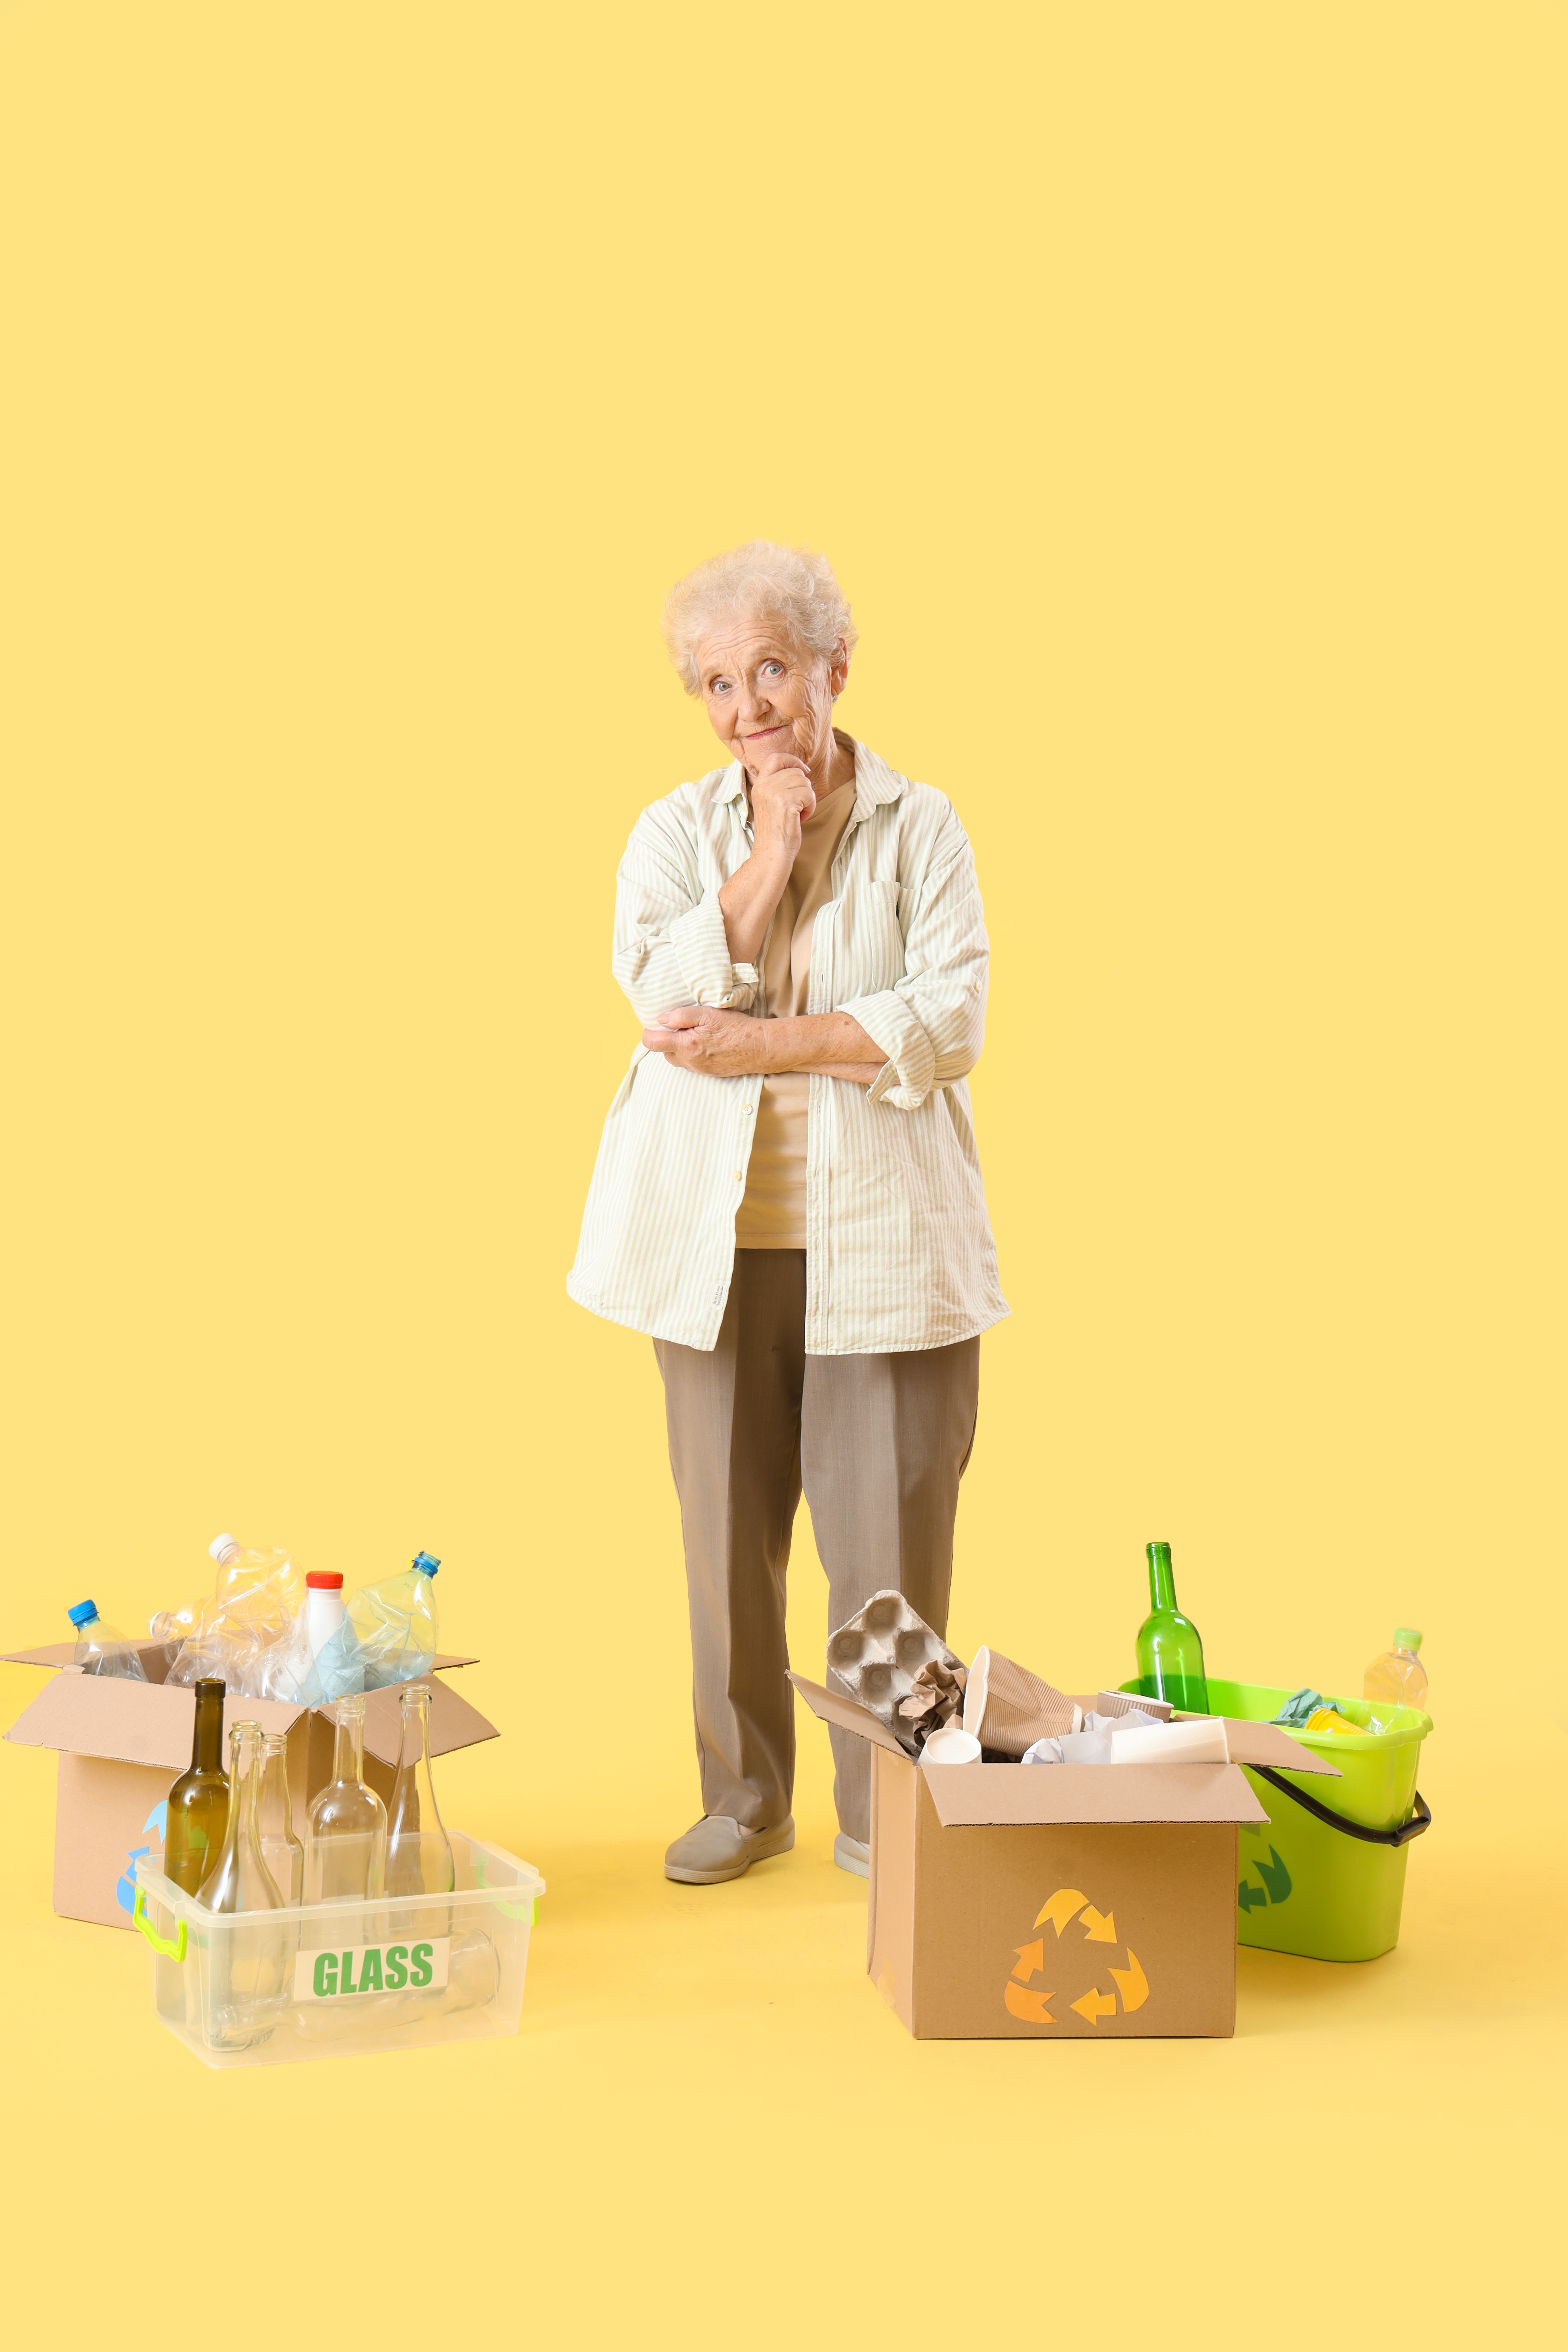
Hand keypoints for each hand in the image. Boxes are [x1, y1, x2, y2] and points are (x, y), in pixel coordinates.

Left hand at [642, 1003, 772, 1076]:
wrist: (760, 1048)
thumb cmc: (736, 1028)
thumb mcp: (708, 1013)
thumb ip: (681, 1016)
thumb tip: (661, 1019)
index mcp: (686, 1045)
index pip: (653, 1043)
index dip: (648, 1033)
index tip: (652, 1024)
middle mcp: (689, 1061)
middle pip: (664, 1052)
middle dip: (666, 1040)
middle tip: (678, 1026)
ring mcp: (699, 1070)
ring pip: (678, 1060)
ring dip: (679, 1048)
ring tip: (693, 1034)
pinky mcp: (709, 1073)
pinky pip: (692, 1064)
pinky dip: (692, 1054)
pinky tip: (706, 1043)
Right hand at [747, 751, 816, 867]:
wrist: (771, 853)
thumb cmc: (775, 831)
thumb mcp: (770, 802)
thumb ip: (777, 784)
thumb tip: (799, 769)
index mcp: (759, 784)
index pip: (776, 758)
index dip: (792, 760)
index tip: (803, 770)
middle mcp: (764, 786)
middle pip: (796, 772)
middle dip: (803, 788)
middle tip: (797, 806)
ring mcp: (774, 794)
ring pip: (805, 783)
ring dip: (807, 799)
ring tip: (797, 814)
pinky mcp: (786, 804)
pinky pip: (809, 795)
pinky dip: (810, 807)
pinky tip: (800, 819)